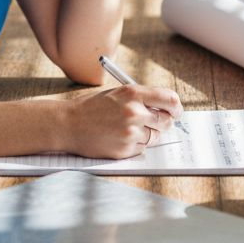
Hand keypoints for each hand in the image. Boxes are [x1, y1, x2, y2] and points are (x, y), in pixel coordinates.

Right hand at [65, 83, 182, 158]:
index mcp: (133, 93)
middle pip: (166, 120)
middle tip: (154, 122)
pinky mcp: (125, 149)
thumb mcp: (116, 95)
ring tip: (126, 129)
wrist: (67, 124)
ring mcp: (130, 132)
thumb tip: (166, 108)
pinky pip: (141, 149)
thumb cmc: (91, 108)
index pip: (170, 99)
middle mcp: (134, 112)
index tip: (176, 111)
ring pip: (154, 137)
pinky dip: (134, 145)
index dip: (176, 107)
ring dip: (146, 135)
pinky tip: (117, 138)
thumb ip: (140, 99)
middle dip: (163, 123)